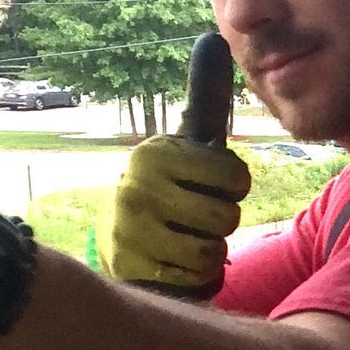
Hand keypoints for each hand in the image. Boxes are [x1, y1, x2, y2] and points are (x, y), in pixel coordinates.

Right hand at [109, 133, 250, 292]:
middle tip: (207, 217)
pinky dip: (199, 273)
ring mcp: (131, 230)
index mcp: (155, 155)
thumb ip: (202, 127)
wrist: (112, 229)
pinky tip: (182, 260)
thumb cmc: (163, 188)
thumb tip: (218, 71)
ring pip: (210, 251)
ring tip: (196, 238)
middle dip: (224, 220)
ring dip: (213, 249)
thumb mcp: (177, 155)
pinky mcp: (130, 267)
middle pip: (224, 217)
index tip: (225, 186)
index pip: (232, 173)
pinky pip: (194, 278)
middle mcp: (139, 189)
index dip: (237, 184)